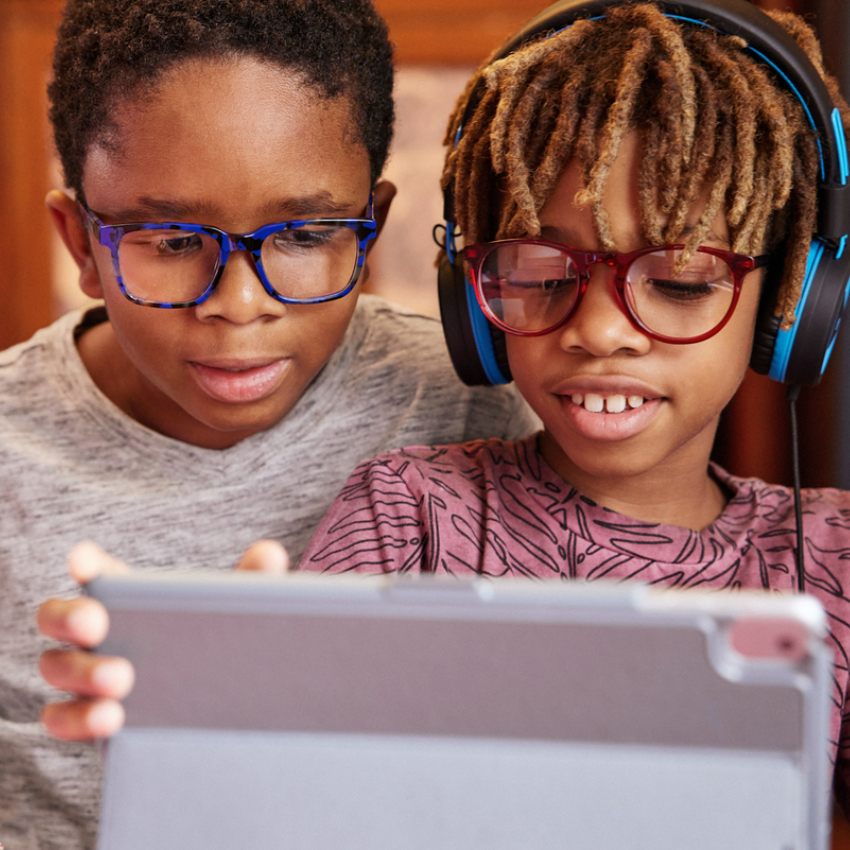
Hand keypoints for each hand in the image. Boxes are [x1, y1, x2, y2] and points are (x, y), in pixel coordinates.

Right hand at [37, 539, 289, 740]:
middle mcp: (97, 632)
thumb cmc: (215, 647)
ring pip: (56, 667)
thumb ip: (250, 584)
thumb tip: (271, 554)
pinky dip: (78, 718)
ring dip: (81, 673)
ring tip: (121, 683)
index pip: (98, 570)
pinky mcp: (86, 717)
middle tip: (99, 624)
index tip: (84, 559)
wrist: (214, 713)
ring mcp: (85, 675)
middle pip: (60, 614)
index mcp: (129, 597)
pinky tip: (110, 719)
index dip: (86, 562)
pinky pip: (60, 719)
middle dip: (72, 615)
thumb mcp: (232, 615)